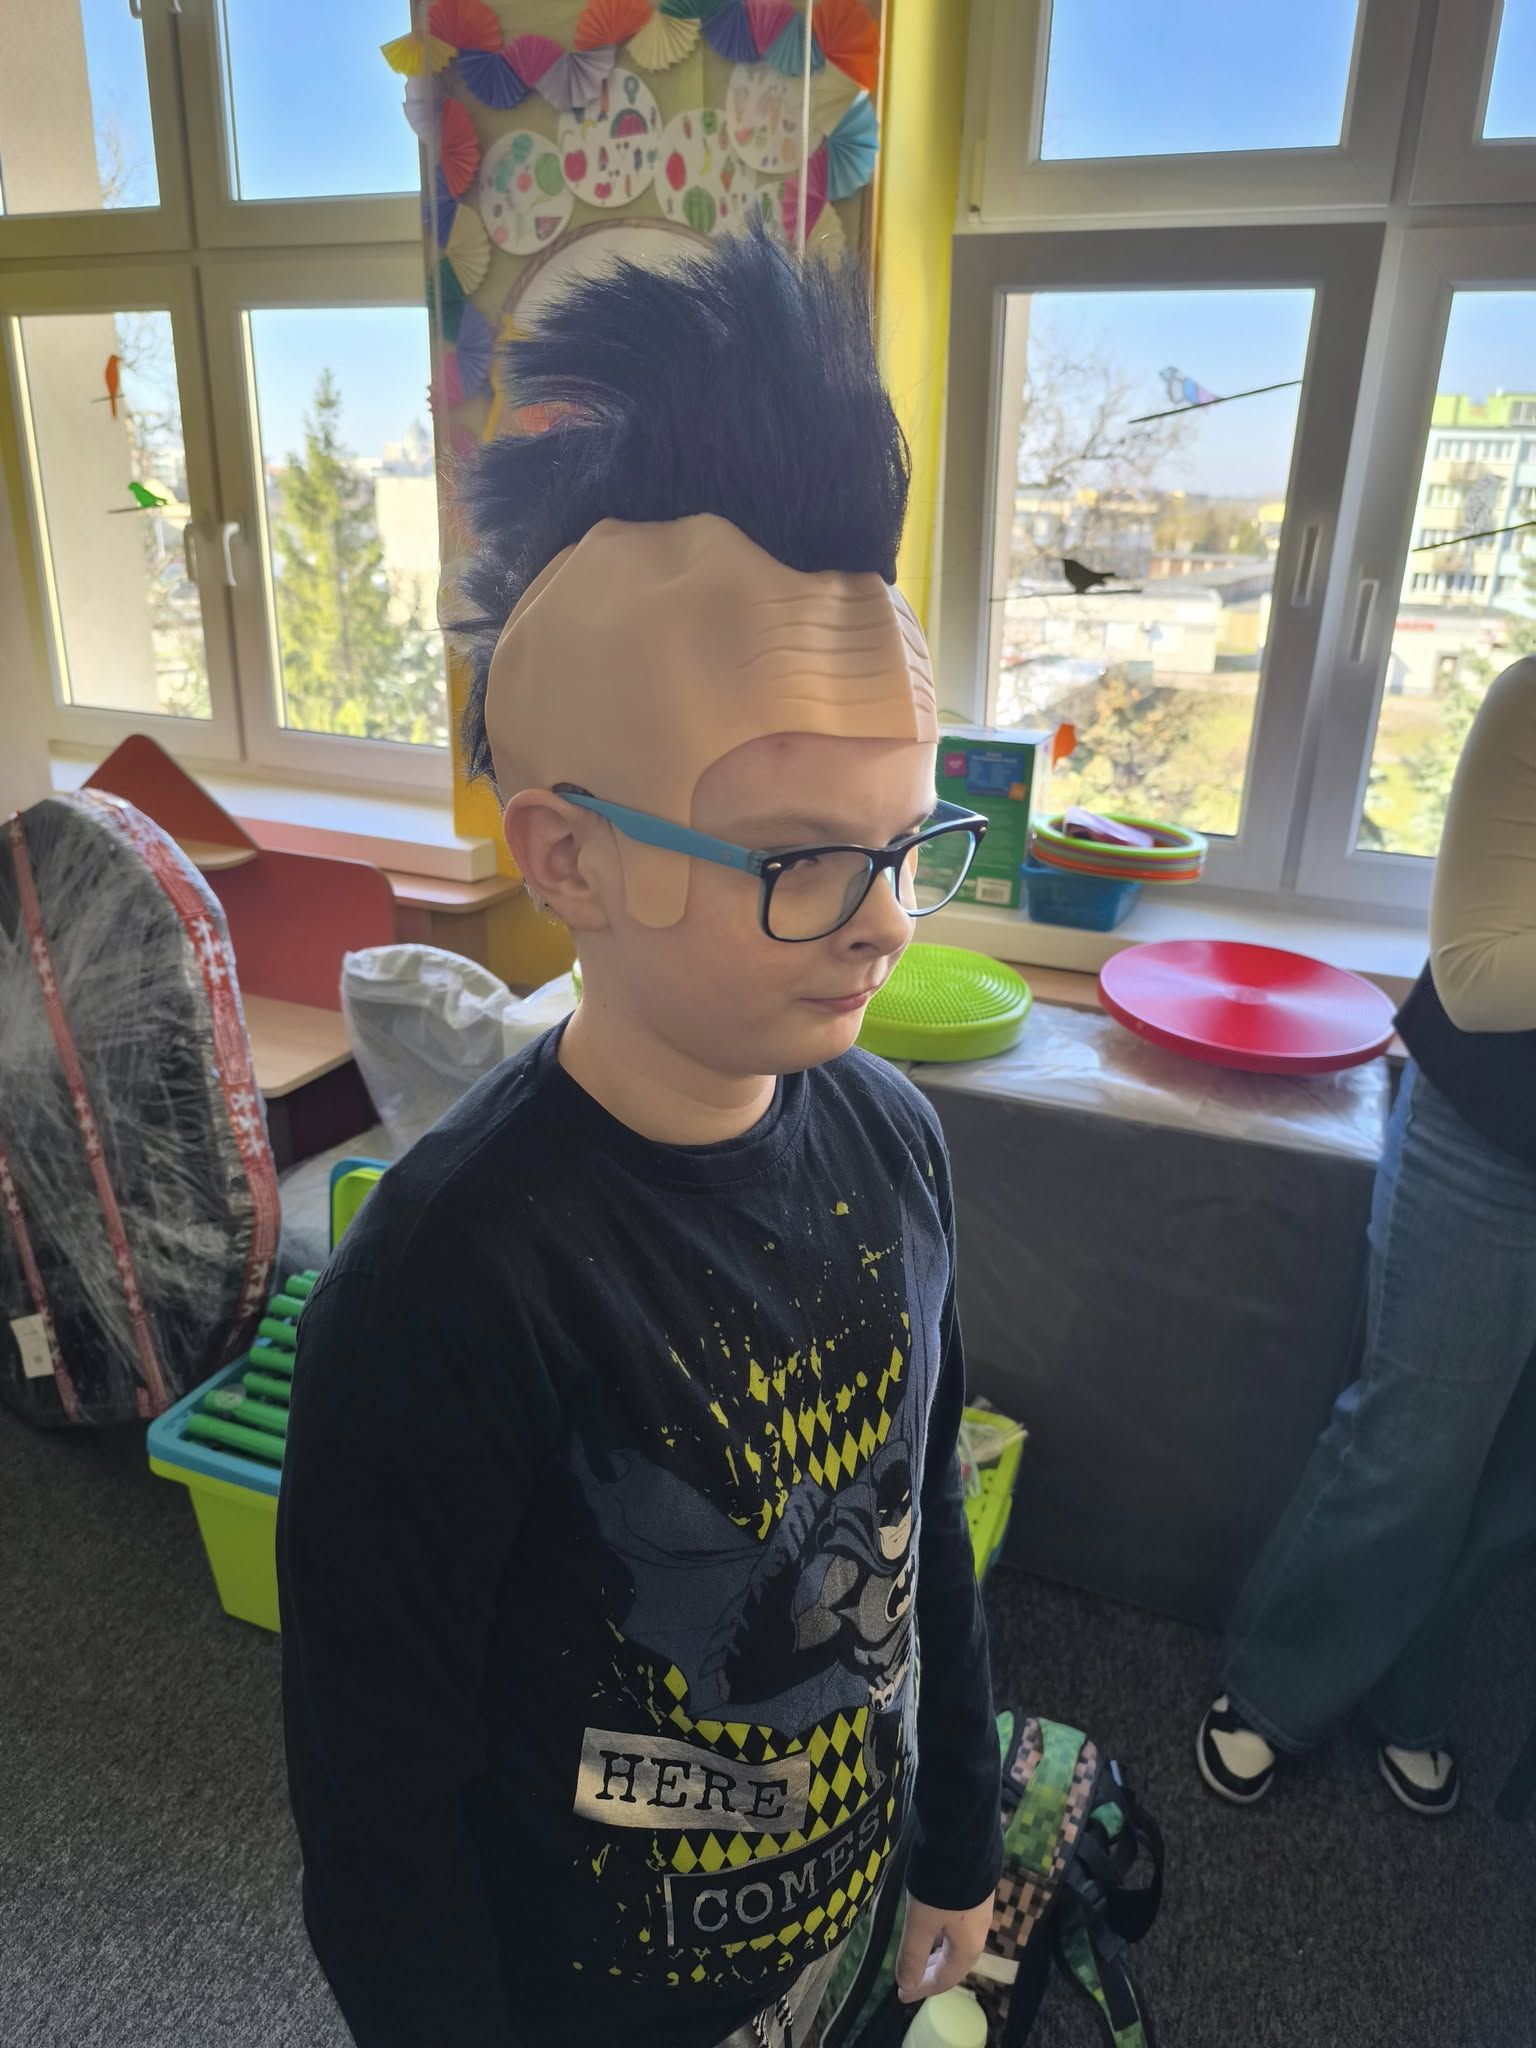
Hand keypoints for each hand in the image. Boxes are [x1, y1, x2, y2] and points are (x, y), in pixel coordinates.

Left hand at [894, 1888, 993, 2002]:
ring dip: (937, 1954)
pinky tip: (933, 1925)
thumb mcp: (920, 1922)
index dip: (923, 1989)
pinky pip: (958, 1926)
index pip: (946, 1979)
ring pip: (957, 1944)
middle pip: (954, 1963)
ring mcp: (979, 1910)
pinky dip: (942, 1936)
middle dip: (931, 1974)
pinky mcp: (975, 1891)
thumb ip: (912, 1955)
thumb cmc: (941, 1887)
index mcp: (968, 1946)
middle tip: (909, 1978)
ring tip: (919, 1955)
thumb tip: (906, 1986)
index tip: (902, 1994)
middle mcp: (979, 1932)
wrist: (964, 1839)